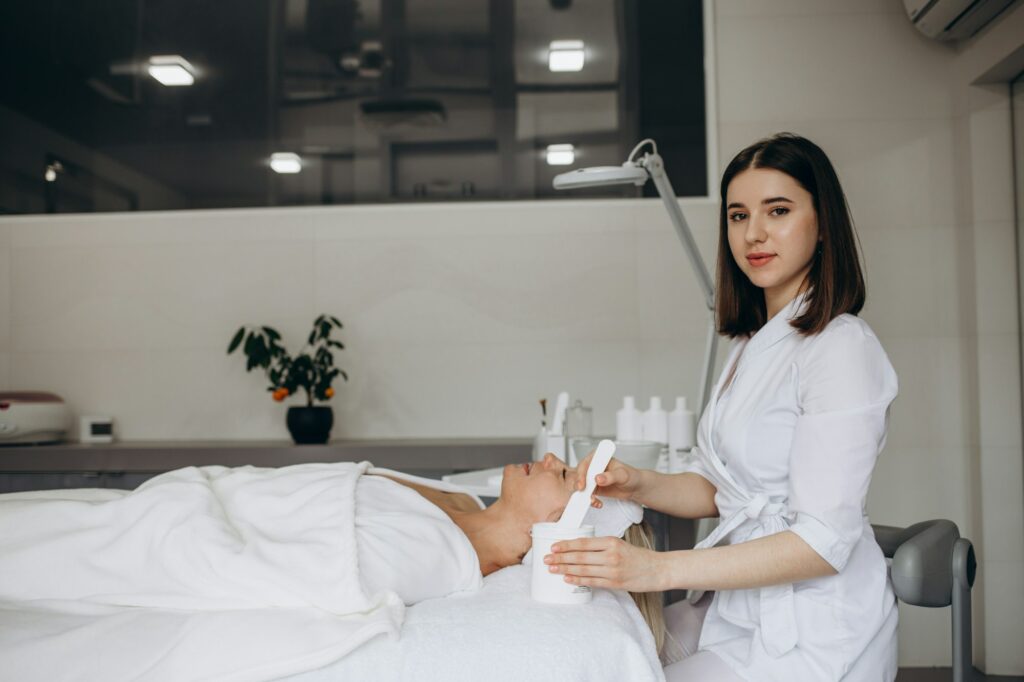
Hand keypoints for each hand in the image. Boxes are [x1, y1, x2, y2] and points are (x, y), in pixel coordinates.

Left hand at [544, 536, 665, 591]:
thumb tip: (577, 549)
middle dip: (561, 558)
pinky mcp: (615, 583)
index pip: (583, 543)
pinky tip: (567, 578)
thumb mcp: (619, 544)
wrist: (657, 569)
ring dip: (565, 569)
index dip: (566, 545)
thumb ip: (600, 546)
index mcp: (610, 542)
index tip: (553, 547)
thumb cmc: (637, 557)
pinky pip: (592, 581)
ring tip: (552, 569)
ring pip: (583, 569)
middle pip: (580, 557)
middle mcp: (611, 555)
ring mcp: (612, 570)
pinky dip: (578, 579)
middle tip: (546, 559)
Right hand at [575, 449, 642, 507]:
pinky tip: (597, 503)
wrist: (635, 487)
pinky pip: (586, 494)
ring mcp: (592, 478)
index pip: (586, 463)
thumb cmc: (631, 476)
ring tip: (593, 500)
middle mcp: (593, 467)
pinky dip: (589, 500)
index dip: (581, 473)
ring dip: (584, 494)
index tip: (582, 484)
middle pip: (579, 474)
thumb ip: (611, 476)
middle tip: (583, 493)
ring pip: (581, 486)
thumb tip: (598, 478)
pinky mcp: (593, 488)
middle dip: (579, 485)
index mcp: (599, 457)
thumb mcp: (622, 475)